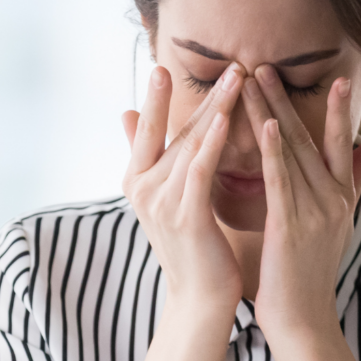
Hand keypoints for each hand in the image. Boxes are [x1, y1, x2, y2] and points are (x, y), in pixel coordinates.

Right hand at [121, 61, 244, 313]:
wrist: (200, 299)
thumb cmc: (191, 247)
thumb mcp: (164, 197)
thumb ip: (147, 156)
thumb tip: (124, 113)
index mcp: (137, 182)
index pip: (147, 130)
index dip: (155, 98)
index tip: (163, 66)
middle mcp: (143, 189)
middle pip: (171, 131)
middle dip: (199, 95)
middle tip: (223, 61)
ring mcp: (162, 203)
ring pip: (189, 144)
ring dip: (215, 108)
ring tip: (237, 78)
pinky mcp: (186, 217)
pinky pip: (199, 171)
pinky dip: (211, 143)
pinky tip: (225, 119)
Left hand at [241, 65, 360, 343]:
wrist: (303, 322)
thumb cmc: (306, 275)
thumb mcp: (334, 227)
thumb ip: (350, 187)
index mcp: (342, 199)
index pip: (341, 143)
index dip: (339, 109)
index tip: (336, 76)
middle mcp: (334, 200)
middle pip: (310, 138)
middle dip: (286, 99)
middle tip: (265, 64)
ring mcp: (317, 212)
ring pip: (293, 152)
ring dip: (272, 112)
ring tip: (253, 78)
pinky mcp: (293, 227)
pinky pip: (283, 182)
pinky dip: (275, 152)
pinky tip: (266, 124)